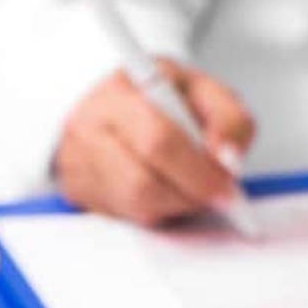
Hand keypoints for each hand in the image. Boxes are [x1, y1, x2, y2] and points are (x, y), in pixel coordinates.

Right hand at [54, 60, 255, 226]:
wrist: (121, 101)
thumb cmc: (166, 96)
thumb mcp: (207, 91)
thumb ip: (230, 118)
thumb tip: (227, 157)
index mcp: (122, 91)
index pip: (158, 141)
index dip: (197, 169)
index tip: (225, 183)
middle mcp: (89, 127)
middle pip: (141, 182)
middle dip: (190, 194)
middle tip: (219, 195)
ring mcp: (77, 162)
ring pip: (135, 205)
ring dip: (176, 204)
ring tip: (194, 186)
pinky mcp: (78, 191)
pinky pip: (126, 216)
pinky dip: (158, 210)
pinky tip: (169, 190)